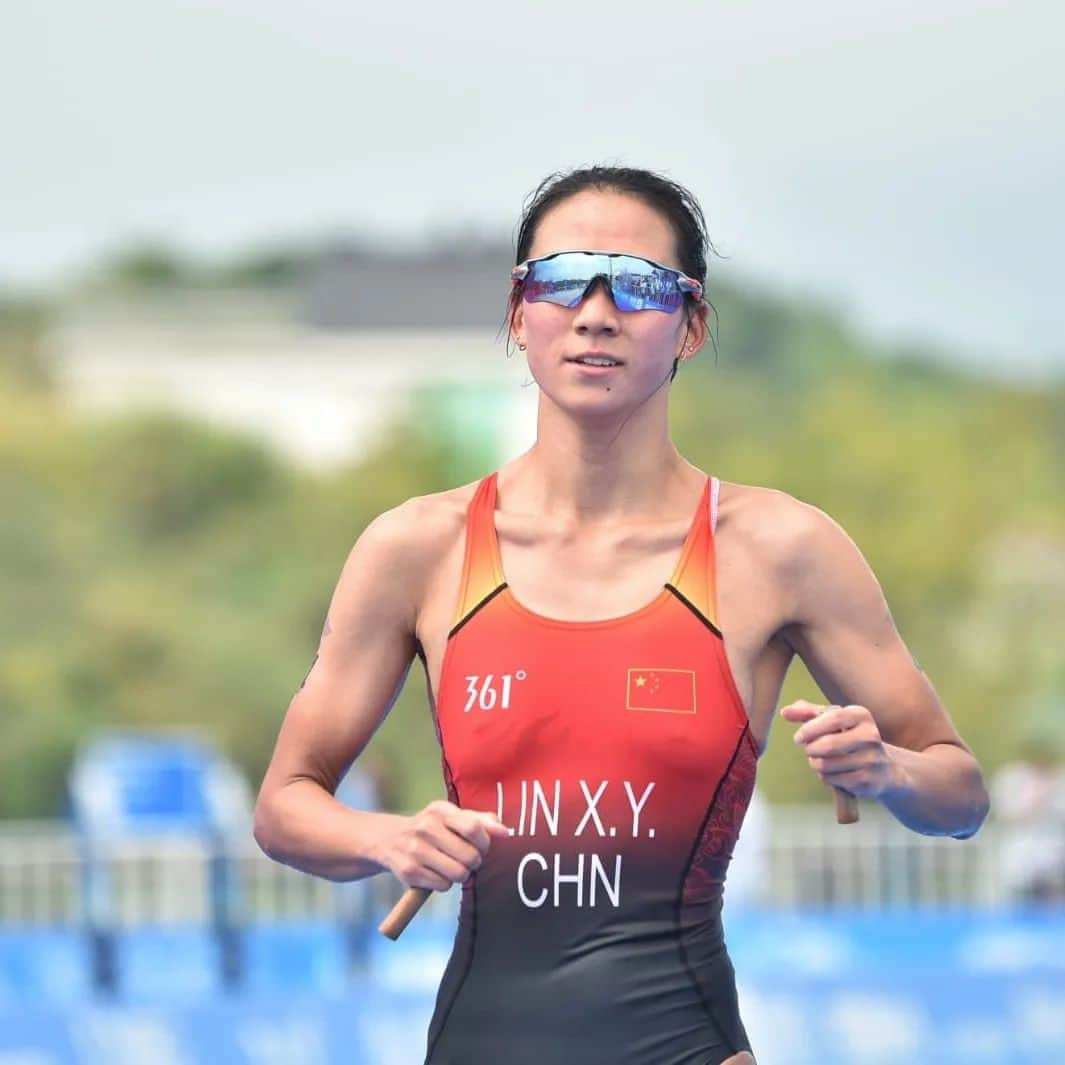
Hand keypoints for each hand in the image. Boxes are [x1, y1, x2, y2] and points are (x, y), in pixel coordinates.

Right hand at [376, 800, 510, 890]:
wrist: (388, 839)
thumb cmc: (432, 827)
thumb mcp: (452, 816)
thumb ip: (482, 821)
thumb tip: (507, 832)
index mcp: (440, 810)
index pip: (473, 827)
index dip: (485, 843)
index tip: (482, 846)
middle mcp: (426, 827)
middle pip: (470, 856)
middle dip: (474, 862)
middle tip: (467, 859)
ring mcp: (416, 849)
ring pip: (458, 874)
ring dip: (461, 874)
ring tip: (452, 866)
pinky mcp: (408, 871)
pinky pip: (443, 885)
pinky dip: (445, 883)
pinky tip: (436, 872)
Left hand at [779, 699, 898, 799]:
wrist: (885, 768)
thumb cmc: (849, 737)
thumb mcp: (831, 720)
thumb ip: (806, 713)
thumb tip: (784, 712)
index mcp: (861, 715)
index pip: (833, 718)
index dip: (810, 729)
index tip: (798, 738)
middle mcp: (871, 736)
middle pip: (828, 745)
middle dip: (811, 749)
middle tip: (809, 750)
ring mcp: (872, 760)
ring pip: (827, 765)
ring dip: (816, 764)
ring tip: (820, 760)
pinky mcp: (868, 781)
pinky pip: (833, 780)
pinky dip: (825, 777)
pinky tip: (832, 772)